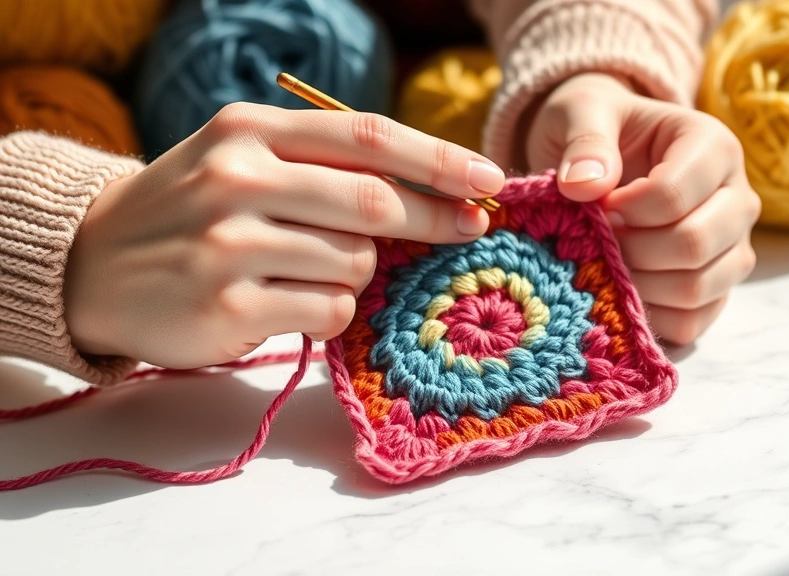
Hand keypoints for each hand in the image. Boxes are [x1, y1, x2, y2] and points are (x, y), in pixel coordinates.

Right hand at [65, 102, 505, 367]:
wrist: (93, 266)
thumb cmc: (191, 210)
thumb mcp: (243, 161)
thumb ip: (324, 165)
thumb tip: (434, 190)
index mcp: (248, 132)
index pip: (367, 137)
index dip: (439, 158)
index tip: (488, 178)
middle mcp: (238, 181)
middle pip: (373, 202)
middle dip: (435, 217)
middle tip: (470, 227)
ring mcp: (230, 247)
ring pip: (355, 264)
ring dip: (358, 271)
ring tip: (307, 267)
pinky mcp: (230, 308)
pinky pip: (330, 312)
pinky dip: (330, 310)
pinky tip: (288, 301)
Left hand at [525, 73, 759, 344]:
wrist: (608, 155)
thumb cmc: (600, 129)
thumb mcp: (583, 112)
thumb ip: (584, 142)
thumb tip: (582, 185)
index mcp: (714, 147)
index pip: (672, 195)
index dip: (622, 210)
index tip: (595, 205)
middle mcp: (738, 200)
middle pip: (693, 247)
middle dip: (630, 251)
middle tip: (596, 239)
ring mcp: (732, 249)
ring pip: (696, 290)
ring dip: (638, 286)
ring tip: (605, 261)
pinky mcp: (717, 289)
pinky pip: (692, 323)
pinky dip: (650, 317)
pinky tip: (619, 291)